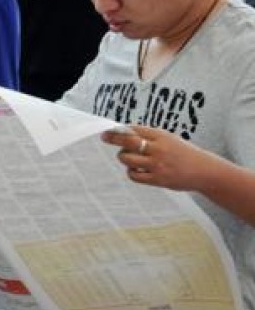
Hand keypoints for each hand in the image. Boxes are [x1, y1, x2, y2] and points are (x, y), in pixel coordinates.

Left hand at [101, 125, 225, 190]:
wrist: (204, 171)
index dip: (119, 130)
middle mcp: (159, 149)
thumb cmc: (183, 153)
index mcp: (162, 136)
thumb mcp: (169, 139)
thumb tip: (124, 132)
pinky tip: (135, 169)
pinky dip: (131, 172)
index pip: (134, 130)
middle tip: (105, 137)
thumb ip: (150, 136)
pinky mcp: (158, 179)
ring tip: (128, 157)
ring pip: (127, 159)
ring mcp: (158, 165)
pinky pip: (134, 175)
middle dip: (113, 138)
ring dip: (123, 157)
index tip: (108, 130)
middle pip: (128, 142)